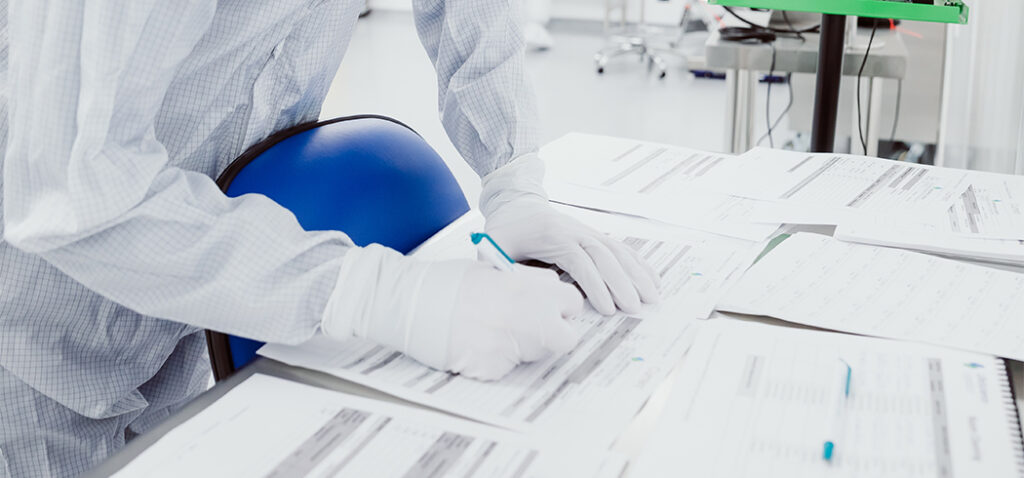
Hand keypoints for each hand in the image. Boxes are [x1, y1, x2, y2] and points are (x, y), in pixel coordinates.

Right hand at [447, 263, 582, 379]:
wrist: (420, 304)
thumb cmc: (452, 283)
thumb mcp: (496, 270)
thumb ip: (525, 282)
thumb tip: (539, 288)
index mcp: (538, 290)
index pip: (572, 303)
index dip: (558, 307)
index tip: (548, 309)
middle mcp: (537, 320)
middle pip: (566, 338)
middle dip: (552, 335)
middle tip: (530, 329)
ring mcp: (520, 348)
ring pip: (538, 356)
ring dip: (525, 348)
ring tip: (493, 332)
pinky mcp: (499, 369)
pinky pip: (507, 368)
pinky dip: (496, 361)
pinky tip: (477, 345)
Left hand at [480, 154, 659, 314]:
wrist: (515, 202)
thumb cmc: (505, 229)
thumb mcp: (494, 247)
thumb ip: (501, 268)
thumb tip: (513, 294)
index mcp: (551, 235)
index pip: (579, 260)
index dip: (595, 284)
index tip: (607, 308)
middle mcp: (574, 231)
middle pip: (604, 256)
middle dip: (623, 284)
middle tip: (636, 309)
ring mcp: (587, 231)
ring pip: (618, 251)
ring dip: (637, 274)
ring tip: (652, 297)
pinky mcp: (594, 235)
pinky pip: (621, 248)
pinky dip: (638, 263)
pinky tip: (652, 279)